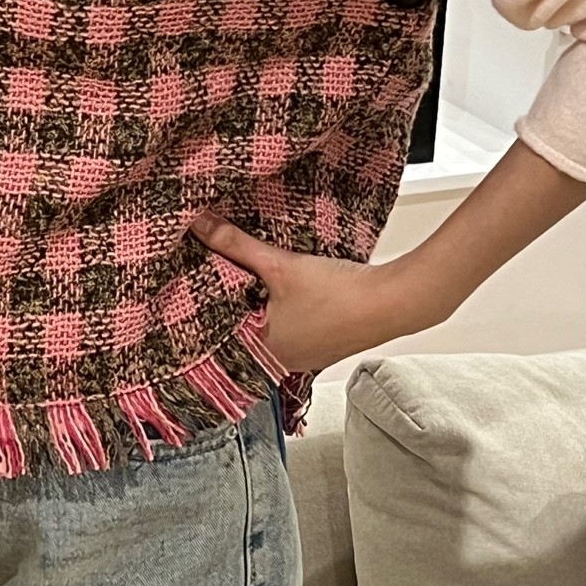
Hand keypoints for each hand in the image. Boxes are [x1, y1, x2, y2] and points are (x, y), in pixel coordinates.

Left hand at [188, 210, 414, 372]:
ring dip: (261, 304)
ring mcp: (305, 354)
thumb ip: (236, 245)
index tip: (193, 283)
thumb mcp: (279, 265)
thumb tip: (200, 226)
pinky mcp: (323, 342)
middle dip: (233, 301)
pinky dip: (283, 308)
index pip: (219, 331)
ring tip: (246, 277)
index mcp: (263, 350)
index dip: (206, 305)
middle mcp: (281, 359)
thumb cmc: (338, 294)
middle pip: (244, 326)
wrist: (391, 301)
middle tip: (214, 273)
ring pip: (268, 325)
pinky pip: (291, 324)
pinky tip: (283, 288)